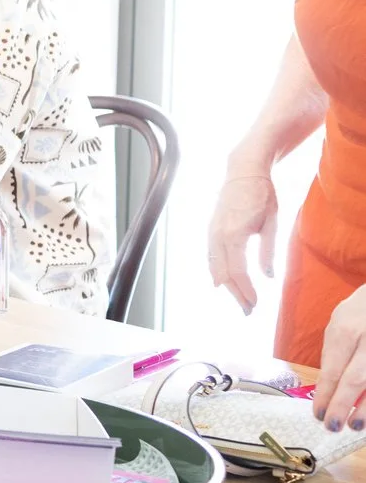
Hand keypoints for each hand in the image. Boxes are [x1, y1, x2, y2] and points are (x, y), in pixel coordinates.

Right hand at [207, 169, 277, 314]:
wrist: (243, 171)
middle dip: (235, 293)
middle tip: (248, 310)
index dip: (246, 290)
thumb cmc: (262, 194)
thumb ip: (268, 251)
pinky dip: (216, 271)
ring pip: (214, 266)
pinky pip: (211, 256)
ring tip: (237, 298)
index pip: (237, 271)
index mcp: (234, 235)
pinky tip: (222, 280)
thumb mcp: (272, 222)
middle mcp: (218, 236)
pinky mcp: (211, 229)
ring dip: (225, 284)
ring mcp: (211, 232)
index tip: (255, 305)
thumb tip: (268, 277)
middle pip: (223, 273)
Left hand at [315, 287, 365, 431]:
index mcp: (346, 332)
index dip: (325, 396)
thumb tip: (326, 387)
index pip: (333, 371)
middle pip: (356, 380)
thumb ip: (333, 354)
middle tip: (332, 426)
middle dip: (343, 406)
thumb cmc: (358, 313)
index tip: (318, 413)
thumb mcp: (337, 325)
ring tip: (355, 425)